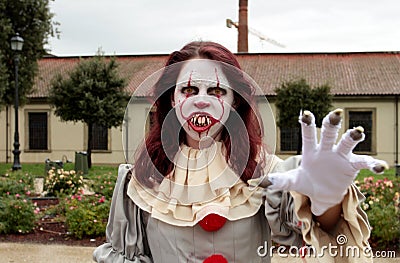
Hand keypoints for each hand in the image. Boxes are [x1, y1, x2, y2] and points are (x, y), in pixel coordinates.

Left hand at [261, 109, 387, 215]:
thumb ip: (279, 181)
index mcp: (311, 150)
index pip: (308, 135)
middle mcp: (326, 149)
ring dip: (353, 136)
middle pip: (329, 133)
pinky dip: (373, 164)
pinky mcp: (352, 166)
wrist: (323, 194)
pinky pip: (364, 163)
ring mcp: (341, 156)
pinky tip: (381, 168)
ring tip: (359, 131)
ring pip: (347, 142)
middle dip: (332, 123)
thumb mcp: (292, 183)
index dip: (308, 125)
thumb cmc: (307, 183)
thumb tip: (260, 183)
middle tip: (336, 113)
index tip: (306, 114)